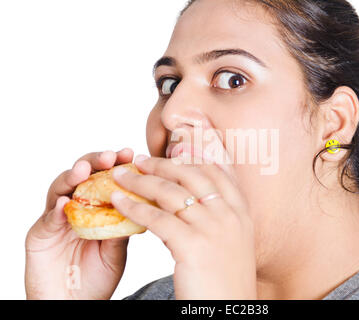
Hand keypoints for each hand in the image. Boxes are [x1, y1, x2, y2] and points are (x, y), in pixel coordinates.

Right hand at [25, 148, 133, 299]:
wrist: (76, 306)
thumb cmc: (96, 279)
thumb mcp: (116, 251)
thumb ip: (121, 228)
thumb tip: (138, 202)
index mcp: (95, 210)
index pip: (104, 180)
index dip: (115, 166)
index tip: (130, 154)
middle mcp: (75, 209)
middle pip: (81, 177)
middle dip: (95, 162)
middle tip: (110, 156)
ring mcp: (56, 220)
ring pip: (60, 190)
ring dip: (71, 178)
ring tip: (84, 170)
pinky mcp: (39, 235)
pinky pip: (47, 219)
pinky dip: (55, 210)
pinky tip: (65, 203)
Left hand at [111, 153, 256, 298]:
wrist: (228, 312)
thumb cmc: (225, 281)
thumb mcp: (232, 242)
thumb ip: (218, 217)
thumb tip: (193, 199)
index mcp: (242, 212)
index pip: (218, 171)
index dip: (193, 156)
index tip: (174, 149)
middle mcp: (230, 215)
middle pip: (192, 175)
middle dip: (163, 163)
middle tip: (140, 160)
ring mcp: (214, 228)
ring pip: (171, 193)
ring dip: (142, 181)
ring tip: (122, 177)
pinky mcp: (193, 245)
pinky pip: (157, 218)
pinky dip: (134, 207)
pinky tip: (118, 203)